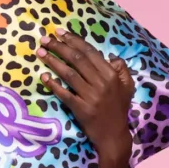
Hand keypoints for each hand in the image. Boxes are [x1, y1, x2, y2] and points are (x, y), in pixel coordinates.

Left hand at [37, 28, 134, 160]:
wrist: (113, 135)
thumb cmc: (118, 109)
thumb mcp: (127, 86)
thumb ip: (121, 68)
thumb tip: (110, 56)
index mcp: (111, 74)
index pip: (89, 52)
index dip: (73, 41)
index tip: (59, 33)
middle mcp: (101, 83)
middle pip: (77, 60)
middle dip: (59, 47)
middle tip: (45, 39)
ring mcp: (90, 96)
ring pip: (69, 74)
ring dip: (53, 61)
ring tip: (41, 53)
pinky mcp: (81, 109)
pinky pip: (64, 94)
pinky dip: (54, 85)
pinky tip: (44, 77)